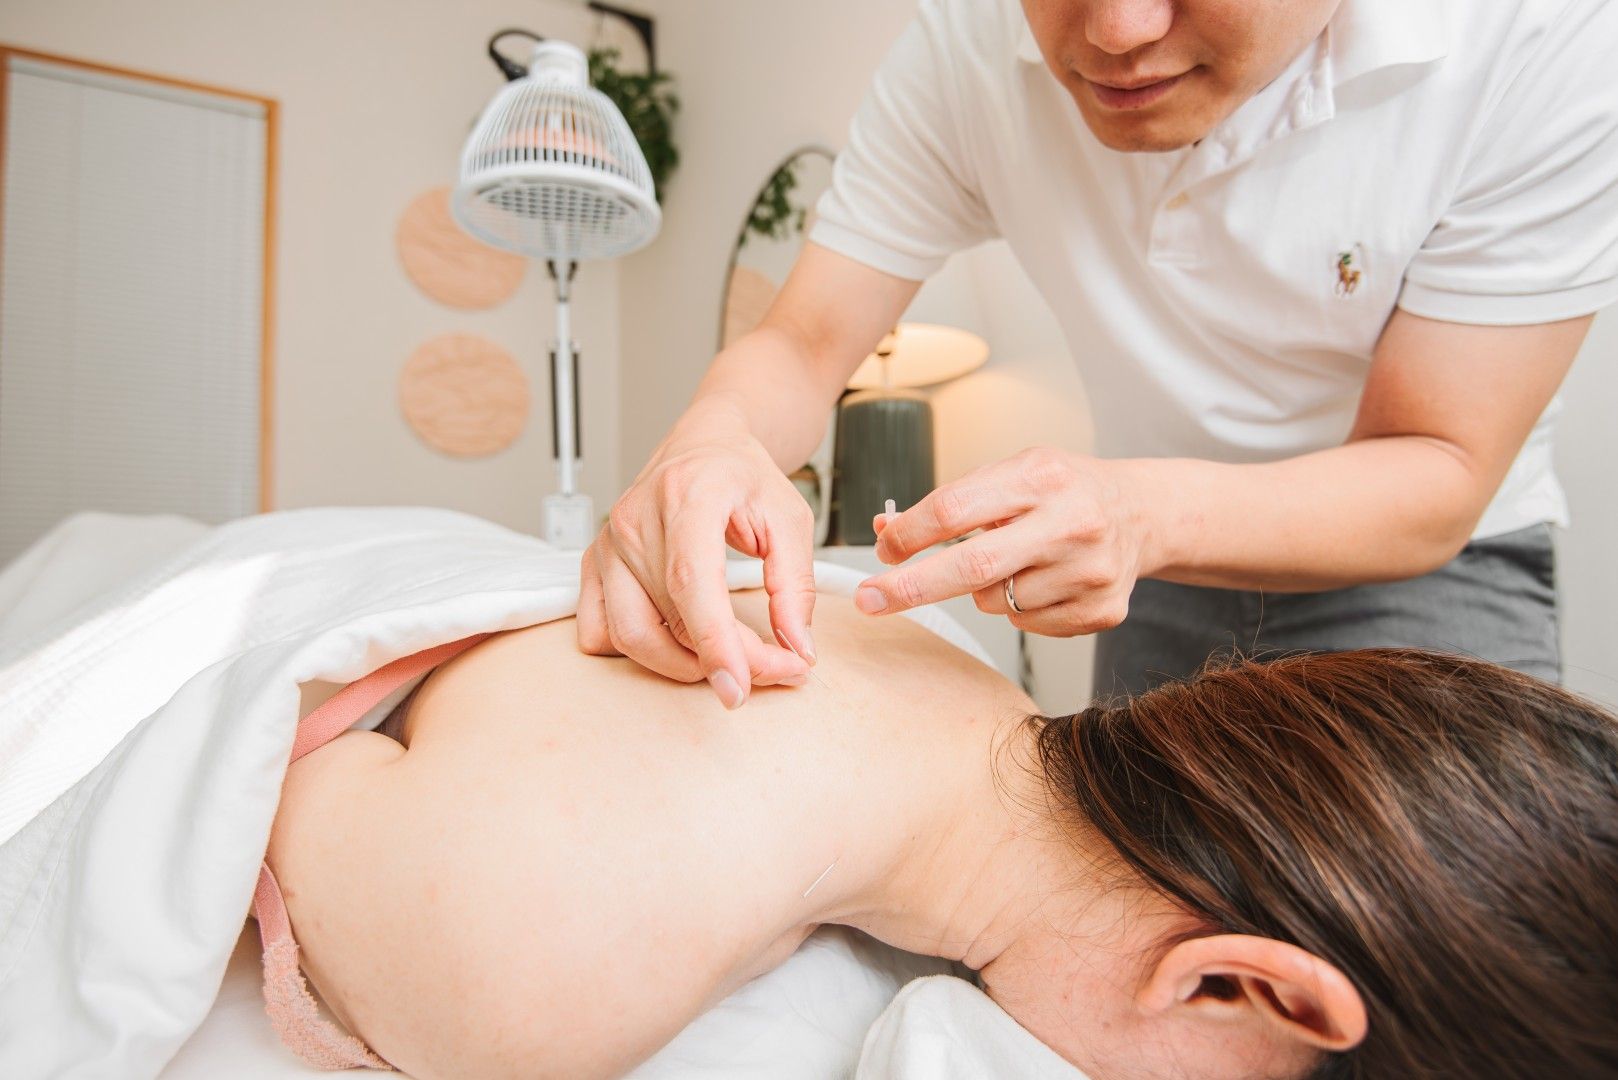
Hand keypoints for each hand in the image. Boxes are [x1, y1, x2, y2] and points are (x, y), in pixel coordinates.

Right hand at [576, 416, 815, 707]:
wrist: (704, 445)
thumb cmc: (743, 476)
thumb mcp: (790, 519)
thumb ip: (796, 585)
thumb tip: (797, 648)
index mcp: (688, 497)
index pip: (691, 582)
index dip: (714, 642)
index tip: (740, 686)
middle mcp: (636, 521)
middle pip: (665, 621)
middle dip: (720, 661)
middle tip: (772, 667)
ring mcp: (607, 545)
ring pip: (630, 635)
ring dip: (681, 664)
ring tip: (729, 655)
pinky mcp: (594, 565)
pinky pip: (598, 631)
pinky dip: (637, 650)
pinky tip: (676, 638)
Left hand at [855, 448, 1152, 635]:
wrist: (1140, 514)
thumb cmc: (1061, 491)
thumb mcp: (1011, 474)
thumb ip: (952, 501)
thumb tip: (885, 530)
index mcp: (1042, 476)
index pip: (956, 508)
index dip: (910, 534)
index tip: (883, 551)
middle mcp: (1072, 522)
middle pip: (972, 565)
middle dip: (911, 587)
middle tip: (869, 600)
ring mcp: (1091, 570)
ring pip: (996, 600)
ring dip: (982, 589)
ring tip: (1014, 561)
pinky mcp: (1101, 609)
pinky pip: (1026, 623)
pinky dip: (1018, 606)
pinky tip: (1042, 579)